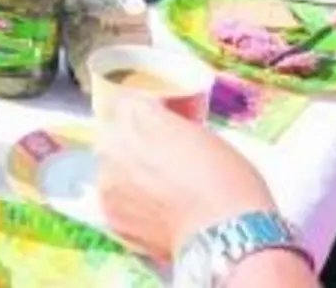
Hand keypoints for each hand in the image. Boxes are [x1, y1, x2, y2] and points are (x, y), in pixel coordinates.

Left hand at [95, 93, 278, 261]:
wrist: (226, 233)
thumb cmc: (228, 180)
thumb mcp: (204, 137)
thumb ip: (171, 128)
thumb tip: (165, 135)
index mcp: (140, 116)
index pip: (125, 102)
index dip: (142, 112)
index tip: (155, 122)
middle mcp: (115, 142)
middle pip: (113, 133)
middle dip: (130, 140)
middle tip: (157, 157)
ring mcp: (107, 178)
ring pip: (110, 166)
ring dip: (126, 172)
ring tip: (157, 189)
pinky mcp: (108, 211)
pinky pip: (113, 197)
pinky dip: (128, 201)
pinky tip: (153, 211)